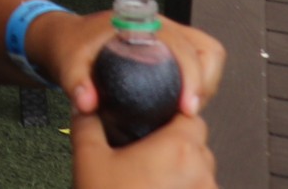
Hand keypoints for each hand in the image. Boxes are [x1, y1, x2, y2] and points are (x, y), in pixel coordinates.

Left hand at [33, 7, 224, 120]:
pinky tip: (180, 105)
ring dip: (205, 85)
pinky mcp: (171, 50)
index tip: (187, 105)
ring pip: (208, 58)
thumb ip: (75, 82)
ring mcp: (169, 37)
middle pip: (206, 51)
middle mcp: (160, 26)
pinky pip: (199, 65)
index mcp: (140, 23)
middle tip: (186, 110)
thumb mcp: (68, 63)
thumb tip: (87, 102)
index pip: (182, 43)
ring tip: (185, 109)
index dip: (192, 75)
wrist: (67, 39)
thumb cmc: (71, 45)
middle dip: (204, 84)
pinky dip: (198, 85)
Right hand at [70, 112, 214, 188]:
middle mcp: (202, 173)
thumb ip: (88, 124)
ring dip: (181, 176)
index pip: (193, 118)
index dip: (174, 118)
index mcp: (179, 148)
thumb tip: (85, 107)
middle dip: (176, 149)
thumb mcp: (88, 157)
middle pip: (197, 148)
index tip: (157, 124)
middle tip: (146, 157)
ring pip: (200, 176)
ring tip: (149, 184)